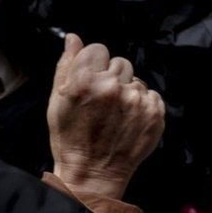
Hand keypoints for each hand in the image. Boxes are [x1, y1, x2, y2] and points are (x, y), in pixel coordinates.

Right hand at [47, 34, 163, 200]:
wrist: (93, 174)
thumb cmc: (70, 138)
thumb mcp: (57, 102)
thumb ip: (66, 66)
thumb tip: (73, 38)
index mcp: (85, 80)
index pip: (98, 49)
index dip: (93, 65)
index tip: (90, 81)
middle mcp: (113, 86)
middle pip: (119, 62)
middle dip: (111, 77)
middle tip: (102, 102)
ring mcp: (136, 99)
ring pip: (136, 79)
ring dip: (127, 91)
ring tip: (114, 114)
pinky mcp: (154, 112)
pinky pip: (150, 94)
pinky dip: (141, 104)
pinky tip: (128, 120)